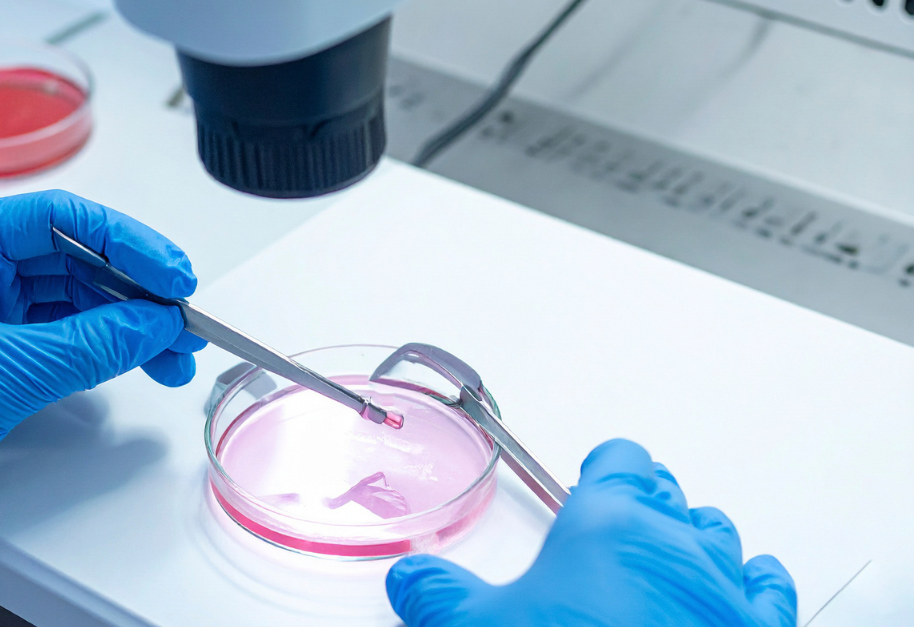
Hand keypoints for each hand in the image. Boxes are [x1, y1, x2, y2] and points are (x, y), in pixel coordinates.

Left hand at [0, 190, 205, 523]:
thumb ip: (86, 346)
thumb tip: (156, 326)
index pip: (61, 219)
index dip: (128, 242)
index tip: (173, 275)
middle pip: (80, 257)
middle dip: (139, 289)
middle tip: (186, 318)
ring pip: (82, 296)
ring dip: (133, 323)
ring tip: (177, 353)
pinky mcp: (3, 340)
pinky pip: (71, 331)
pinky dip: (110, 346)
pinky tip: (144, 360)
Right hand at [386, 439, 796, 626]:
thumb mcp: (482, 626)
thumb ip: (440, 596)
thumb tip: (411, 581)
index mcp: (610, 521)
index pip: (620, 459)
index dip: (604, 467)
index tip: (590, 478)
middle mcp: (674, 542)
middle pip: (667, 491)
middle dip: (644, 500)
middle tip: (617, 521)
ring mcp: (722, 585)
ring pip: (718, 530)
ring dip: (693, 535)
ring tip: (666, 552)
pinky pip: (769, 584)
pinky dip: (755, 579)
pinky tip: (742, 584)